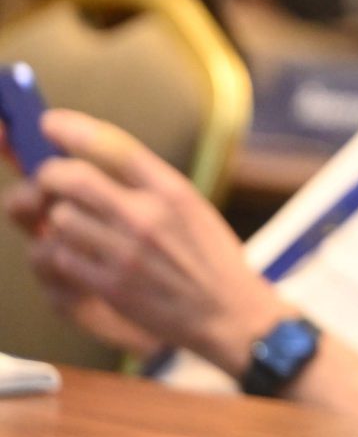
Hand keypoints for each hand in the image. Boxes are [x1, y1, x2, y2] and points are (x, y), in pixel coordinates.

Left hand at [21, 110, 281, 371]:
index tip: (51, 123)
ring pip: (62, 218)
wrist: (229, 314)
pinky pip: (62, 257)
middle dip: (51, 175)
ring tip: (74, 224)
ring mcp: (127, 252)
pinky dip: (63, 253)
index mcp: (174, 191)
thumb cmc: (212, 259)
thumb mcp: (194, 208)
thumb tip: (96, 161)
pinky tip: (79, 255)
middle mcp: (149, 217)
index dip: (75, 129)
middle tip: (51, 179)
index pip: (115, 146)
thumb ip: (149, 185)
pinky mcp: (111, 286)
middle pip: (73, 178)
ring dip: (60, 219)